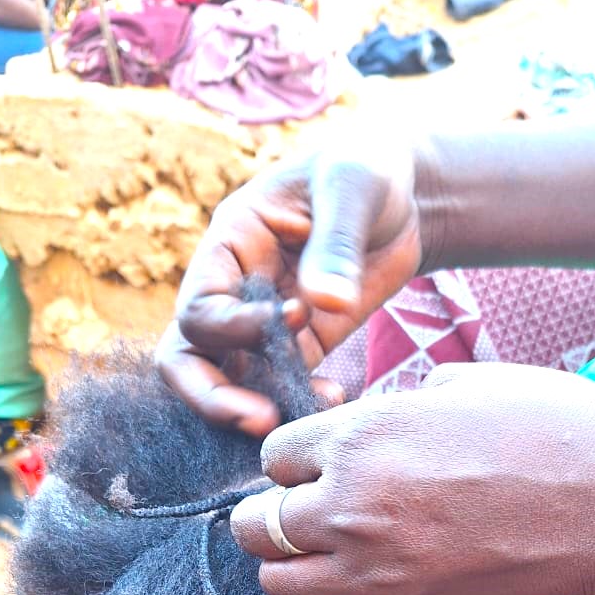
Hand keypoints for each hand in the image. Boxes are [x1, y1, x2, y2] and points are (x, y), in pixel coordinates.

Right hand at [157, 140, 422, 432]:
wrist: (405, 194)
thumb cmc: (366, 170)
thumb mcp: (354, 187)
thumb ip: (337, 243)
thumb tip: (323, 304)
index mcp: (229, 246)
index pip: (199, 307)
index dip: (234, 327)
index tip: (294, 316)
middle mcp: (234, 291)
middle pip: (189, 360)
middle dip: (213, 398)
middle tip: (261, 421)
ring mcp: (264, 326)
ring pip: (229, 385)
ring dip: (255, 413)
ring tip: (300, 424)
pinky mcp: (302, 348)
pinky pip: (281, 390)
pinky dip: (300, 406)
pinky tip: (337, 402)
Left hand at [229, 362, 594, 594]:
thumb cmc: (555, 427)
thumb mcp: (469, 383)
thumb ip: (405, 402)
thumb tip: (390, 414)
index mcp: (363, 431)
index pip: (274, 455)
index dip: (298, 458)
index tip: (323, 461)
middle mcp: (352, 500)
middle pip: (257, 522)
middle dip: (274, 511)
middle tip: (310, 506)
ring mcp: (374, 562)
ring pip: (275, 574)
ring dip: (288, 559)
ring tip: (326, 544)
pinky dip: (330, 587)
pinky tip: (368, 565)